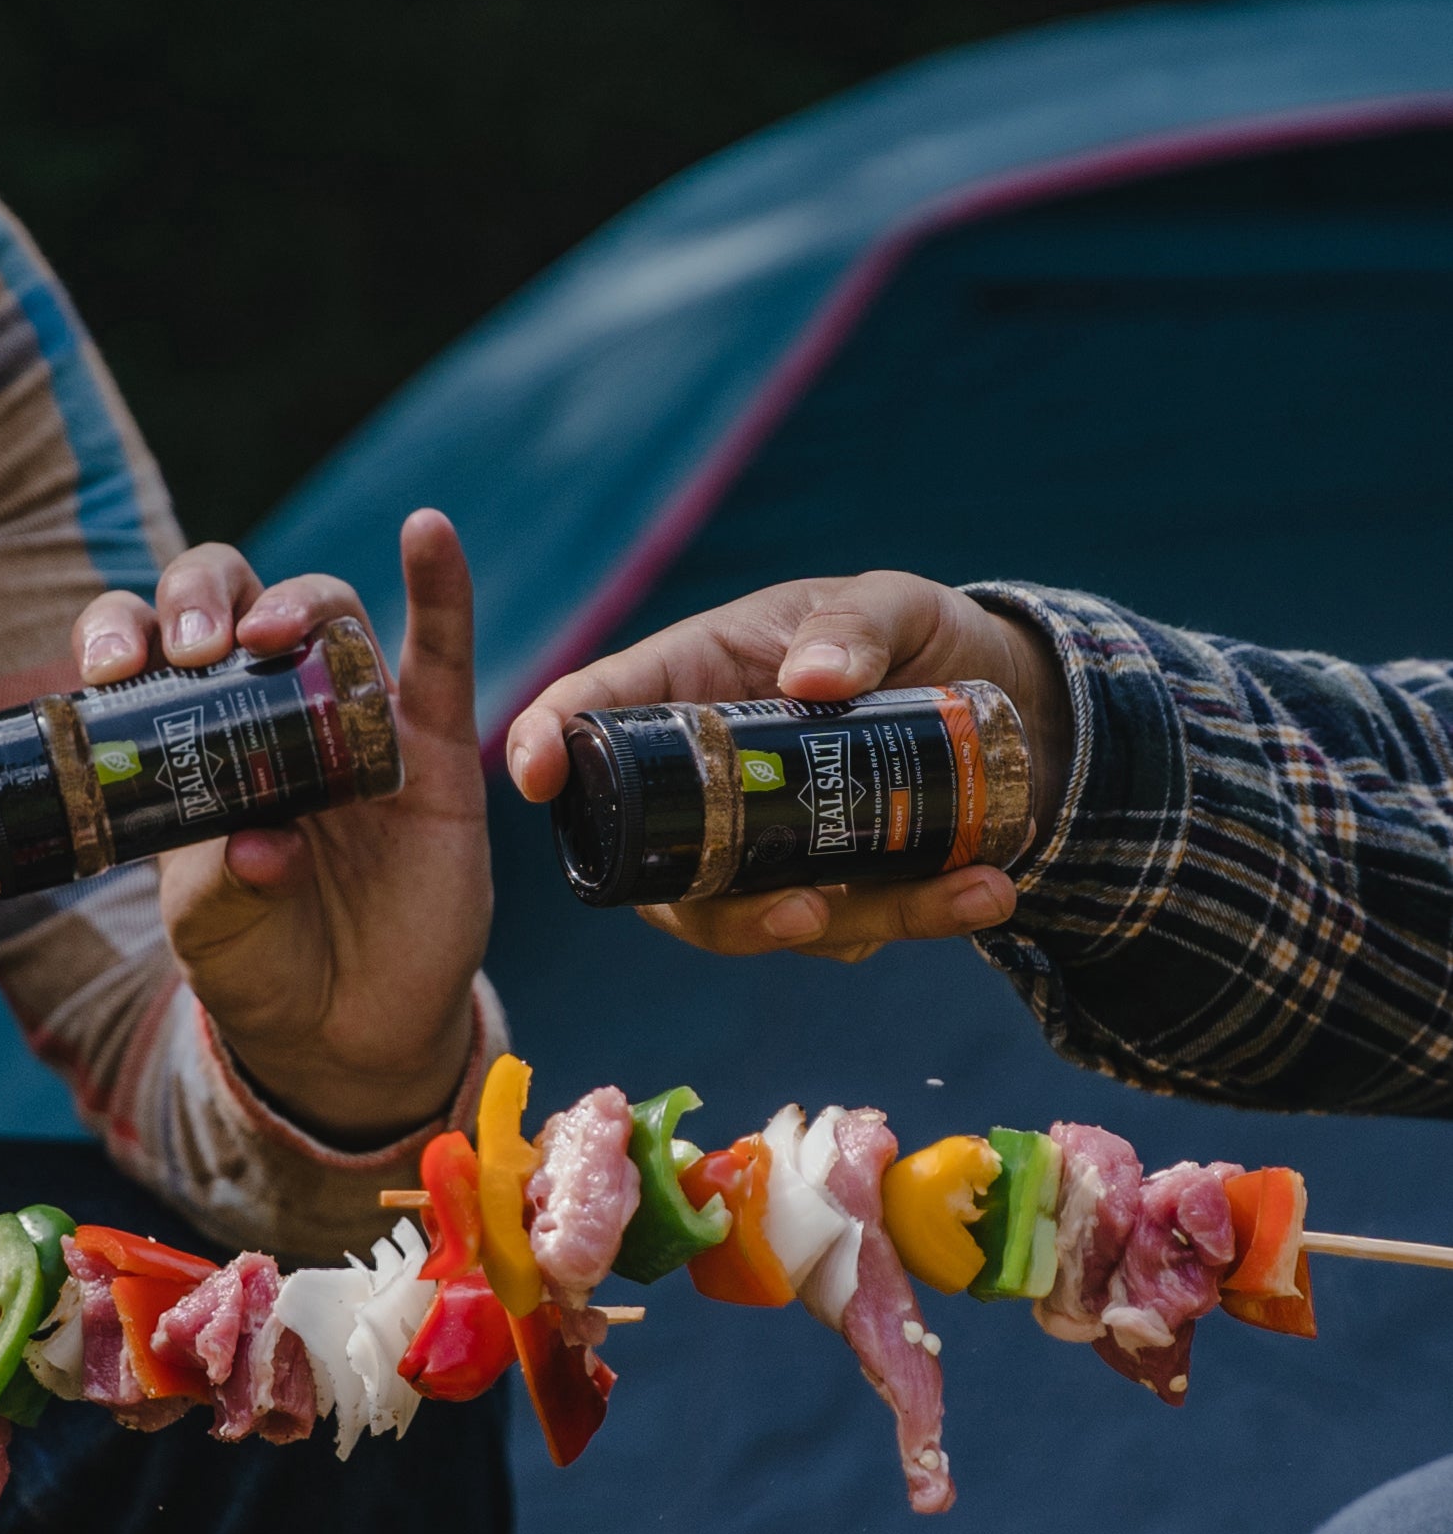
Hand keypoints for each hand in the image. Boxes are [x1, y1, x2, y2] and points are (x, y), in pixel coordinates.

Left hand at [73, 510, 489, 1142]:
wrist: (352, 1031)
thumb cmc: (262, 965)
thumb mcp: (214, 933)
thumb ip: (224, 886)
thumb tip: (264, 846)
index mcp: (187, 741)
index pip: (146, 650)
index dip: (122, 633)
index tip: (112, 668)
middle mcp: (266, 711)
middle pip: (233, 601)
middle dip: (203, 598)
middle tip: (199, 645)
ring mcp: (350, 721)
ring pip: (326, 615)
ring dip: (297, 601)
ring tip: (270, 629)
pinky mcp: (430, 747)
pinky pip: (440, 654)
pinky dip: (440, 588)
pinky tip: (428, 532)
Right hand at [505, 571, 1070, 964]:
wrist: (1000, 700)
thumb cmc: (916, 634)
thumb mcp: (894, 603)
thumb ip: (857, 624)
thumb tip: (810, 678)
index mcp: (689, 685)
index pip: (591, 715)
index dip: (545, 745)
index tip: (533, 780)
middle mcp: (704, 780)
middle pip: (659, 867)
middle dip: (729, 913)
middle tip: (809, 912)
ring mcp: (754, 844)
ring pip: (752, 919)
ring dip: (850, 925)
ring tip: (965, 892)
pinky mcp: (820, 884)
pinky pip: (839, 930)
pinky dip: (911, 920)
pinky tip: (979, 888)